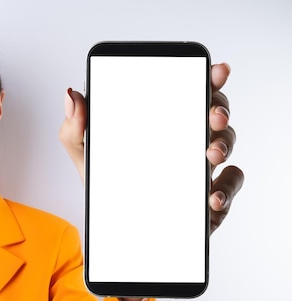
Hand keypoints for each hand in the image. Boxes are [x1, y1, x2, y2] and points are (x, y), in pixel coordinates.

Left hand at [58, 63, 243, 233]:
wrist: (111, 229)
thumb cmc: (106, 185)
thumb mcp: (85, 155)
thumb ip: (75, 127)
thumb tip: (72, 95)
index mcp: (162, 124)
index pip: (189, 92)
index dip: (207, 78)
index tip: (215, 69)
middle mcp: (186, 141)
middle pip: (215, 115)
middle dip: (220, 110)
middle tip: (213, 115)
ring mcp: (201, 169)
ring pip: (226, 147)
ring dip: (224, 146)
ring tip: (209, 155)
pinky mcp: (208, 199)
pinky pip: (228, 188)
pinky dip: (225, 188)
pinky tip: (211, 195)